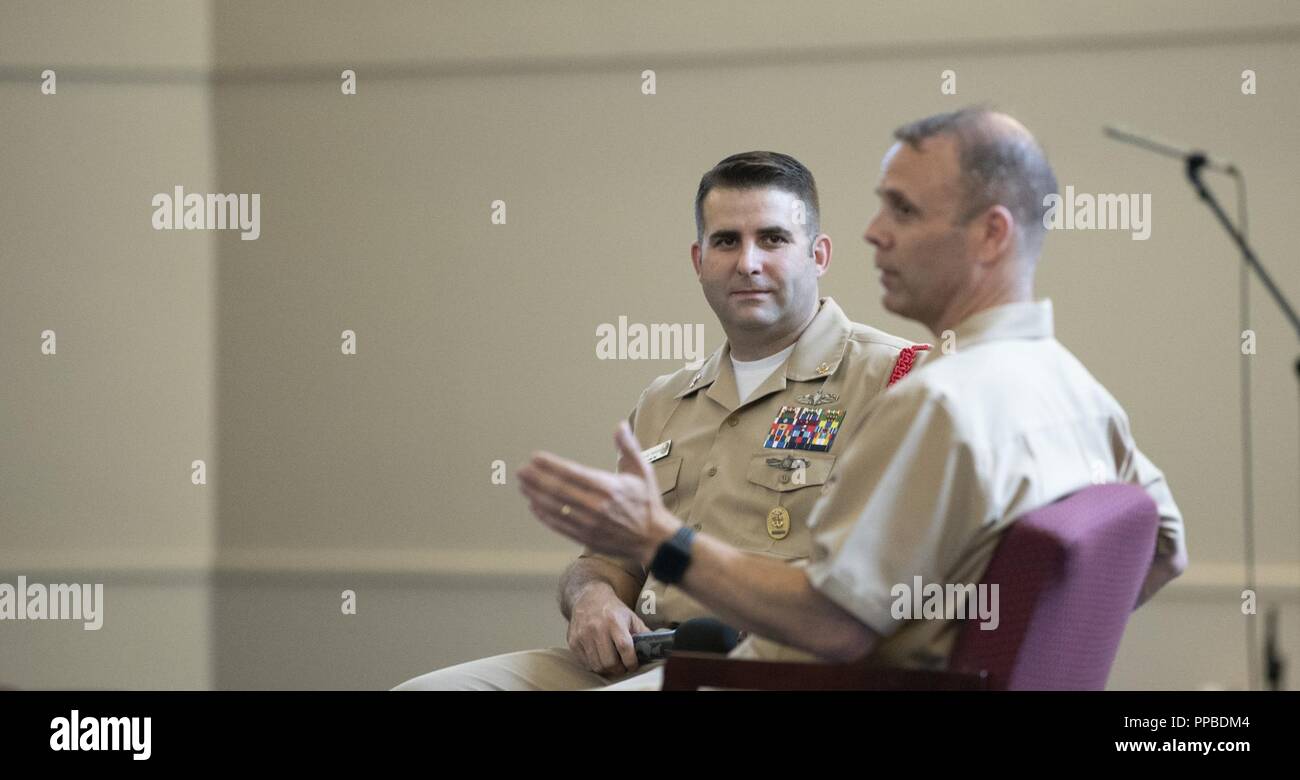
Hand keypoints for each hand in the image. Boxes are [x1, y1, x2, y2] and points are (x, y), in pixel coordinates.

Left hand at [519, 421, 680, 563]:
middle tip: (521, 470)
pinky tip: (533, 506)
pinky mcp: (586, 537)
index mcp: (608, 487)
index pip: (572, 473)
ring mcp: (589, 523)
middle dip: (537, 479)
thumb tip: (619, 425)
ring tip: (522, 485)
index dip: (551, 465)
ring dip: (536, 495)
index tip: (535, 457)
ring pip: (556, 508)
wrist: (653, 539)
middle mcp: (596, 505)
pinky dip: (544, 515)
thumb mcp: (643, 471)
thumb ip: (628, 447)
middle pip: (559, 490)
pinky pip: (559, 525)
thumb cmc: (647, 503)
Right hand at [567, 584, 651, 675]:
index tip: (633, 665)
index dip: (631, 661)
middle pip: (609, 661)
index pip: (624, 647)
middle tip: (622, 666)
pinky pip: (585, 663)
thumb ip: (643, 632)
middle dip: (619, 669)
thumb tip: (657, 646)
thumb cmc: (612, 609)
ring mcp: (583, 635)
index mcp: (614, 621)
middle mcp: (596, 628)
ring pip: (597, 665)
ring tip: (612, 664)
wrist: (588, 597)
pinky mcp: (573, 641)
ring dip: (607, 669)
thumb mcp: (630, 617)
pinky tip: (600, 658)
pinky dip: (594, 665)